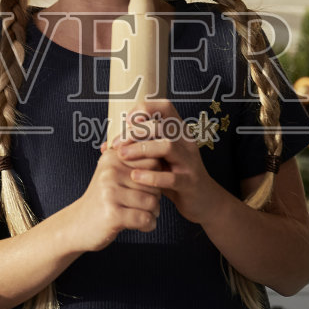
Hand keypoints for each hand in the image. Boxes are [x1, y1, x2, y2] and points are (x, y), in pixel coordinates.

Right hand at [64, 138, 160, 252]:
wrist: (76, 225)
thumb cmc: (102, 200)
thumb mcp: (112, 174)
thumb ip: (133, 162)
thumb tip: (161, 149)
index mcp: (113, 158)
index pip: (152, 161)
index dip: (156, 177)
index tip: (147, 188)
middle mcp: (110, 172)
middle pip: (154, 182)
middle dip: (155, 197)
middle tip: (145, 205)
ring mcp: (110, 193)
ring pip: (152, 202)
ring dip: (152, 213)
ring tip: (142, 215)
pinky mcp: (113, 214)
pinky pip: (145, 218)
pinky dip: (148, 225)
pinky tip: (140, 225)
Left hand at [114, 100, 225, 224]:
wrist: (202, 201)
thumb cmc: (175, 176)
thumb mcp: (157, 159)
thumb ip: (136, 150)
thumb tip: (105, 146)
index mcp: (179, 132)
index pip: (165, 107)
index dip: (145, 109)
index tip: (127, 121)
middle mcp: (186, 142)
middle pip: (161, 126)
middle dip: (135, 133)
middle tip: (117, 145)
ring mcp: (190, 162)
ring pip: (167, 146)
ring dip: (141, 149)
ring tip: (123, 156)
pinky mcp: (189, 182)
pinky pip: (171, 177)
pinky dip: (151, 176)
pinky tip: (135, 177)